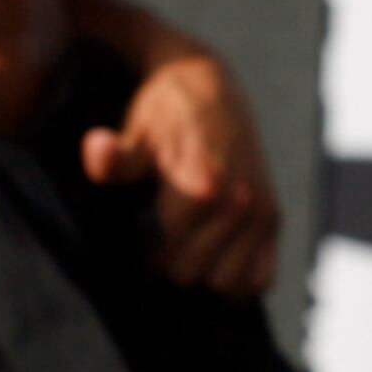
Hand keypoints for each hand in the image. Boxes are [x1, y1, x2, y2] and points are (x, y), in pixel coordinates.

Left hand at [82, 46, 281, 297]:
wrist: (209, 86)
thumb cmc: (164, 113)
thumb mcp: (134, 133)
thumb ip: (115, 156)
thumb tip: (97, 150)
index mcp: (203, 188)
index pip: (164, 259)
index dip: (139, 254)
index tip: (132, 235)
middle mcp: (240, 204)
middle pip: (190, 276)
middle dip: (168, 264)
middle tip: (156, 238)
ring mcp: (261, 214)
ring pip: (225, 284)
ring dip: (203, 273)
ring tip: (185, 248)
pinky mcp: (274, 218)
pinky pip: (259, 279)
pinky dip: (237, 277)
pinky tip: (215, 256)